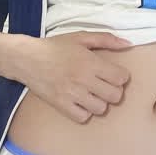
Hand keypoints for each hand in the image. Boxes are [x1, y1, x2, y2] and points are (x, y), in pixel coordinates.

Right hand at [14, 31, 131, 123]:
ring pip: (101, 108)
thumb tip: (128, 44)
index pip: (121, 78)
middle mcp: (84, 79)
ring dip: (100, 102)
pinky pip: (83, 117)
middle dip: (113, 91)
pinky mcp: (61, 105)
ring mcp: (72, 94)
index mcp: (91, 62)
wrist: (27, 58)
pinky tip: (80, 102)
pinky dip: (84, 112)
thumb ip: (106, 39)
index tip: (113, 74)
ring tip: (92, 94)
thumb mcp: (81, 37)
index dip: (120, 76)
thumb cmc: (55, 47)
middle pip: (115, 96)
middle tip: (104, 85)